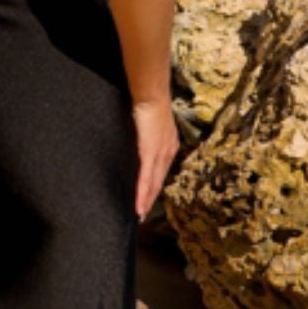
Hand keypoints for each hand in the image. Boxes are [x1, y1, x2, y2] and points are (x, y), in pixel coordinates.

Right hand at [132, 94, 179, 221]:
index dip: (155, 186)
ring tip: (139, 214)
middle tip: (142, 213)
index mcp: (169, 145)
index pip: (162, 171)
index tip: (149, 198)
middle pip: (159, 181)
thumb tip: (140, 137)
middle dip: (151, 198)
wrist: (151, 95)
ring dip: (146, 200)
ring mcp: (160, 154)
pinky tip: (139, 205)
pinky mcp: (150, 153)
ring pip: (153, 183)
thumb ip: (148, 132)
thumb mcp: (150, 121)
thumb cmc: (148, 103)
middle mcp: (168, 152)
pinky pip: (146, 178)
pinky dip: (142, 194)